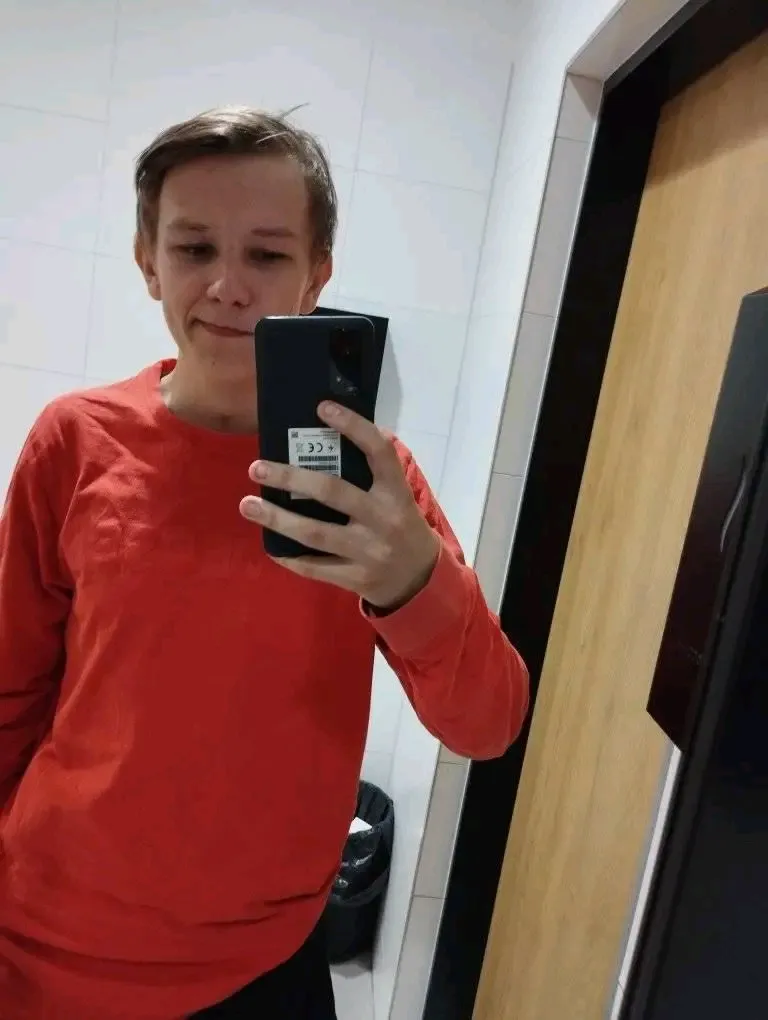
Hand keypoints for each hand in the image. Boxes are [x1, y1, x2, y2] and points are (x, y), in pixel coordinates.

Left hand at [239, 402, 439, 610]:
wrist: (420, 579)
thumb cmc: (402, 526)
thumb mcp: (399, 496)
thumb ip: (375, 470)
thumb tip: (338, 432)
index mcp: (396, 493)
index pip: (379, 452)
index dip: (353, 426)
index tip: (322, 407)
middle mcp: (383, 520)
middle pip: (332, 492)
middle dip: (290, 478)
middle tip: (257, 468)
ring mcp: (368, 552)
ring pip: (315, 533)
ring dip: (277, 518)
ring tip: (247, 505)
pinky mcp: (356, 578)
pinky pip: (315, 568)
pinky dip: (289, 557)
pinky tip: (270, 545)